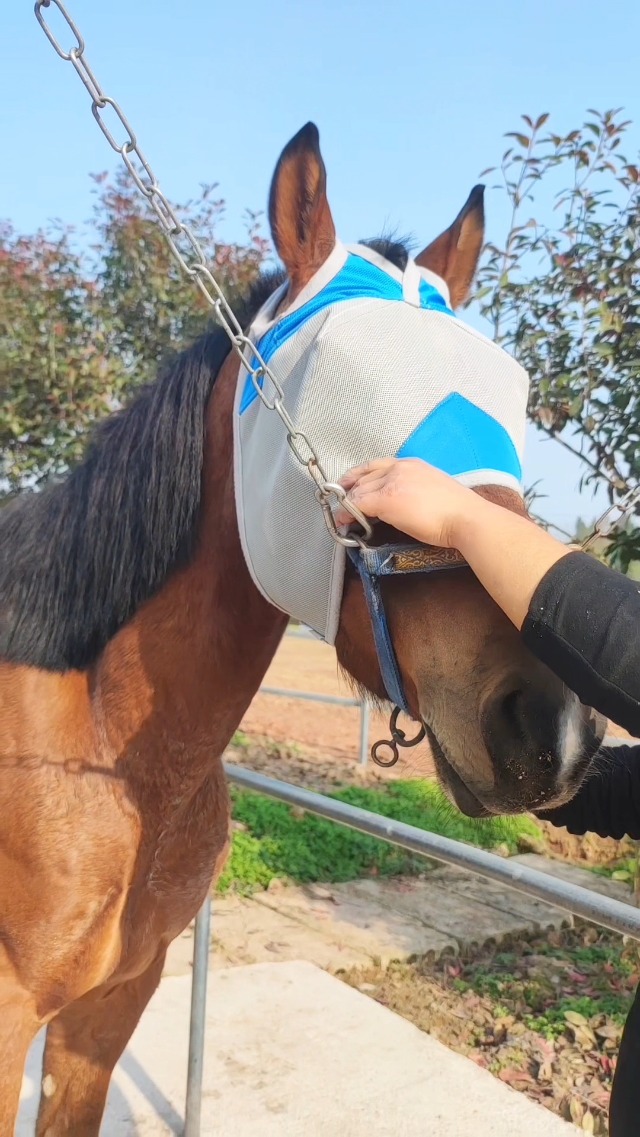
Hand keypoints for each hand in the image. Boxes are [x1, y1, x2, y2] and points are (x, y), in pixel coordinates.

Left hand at [335, 457, 480, 547]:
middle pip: (364, 478)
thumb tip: (399, 504)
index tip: (349, 486)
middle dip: (350, 492)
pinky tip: (344, 521)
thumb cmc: (457, 511)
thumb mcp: (431, 490)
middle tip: (342, 507)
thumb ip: (411, 490)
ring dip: (348, 504)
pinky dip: (348, 513)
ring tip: (341, 517)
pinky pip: (358, 504)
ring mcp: (392, 482)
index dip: (358, 476)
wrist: (466, 518)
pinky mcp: (387, 499)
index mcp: (411, 464)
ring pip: (360, 490)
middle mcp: (399, 467)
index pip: (376, 466)